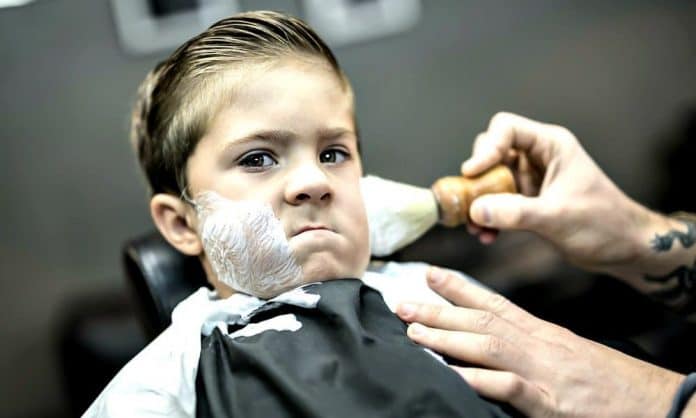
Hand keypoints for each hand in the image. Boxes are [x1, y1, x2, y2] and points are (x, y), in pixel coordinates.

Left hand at [397, 267, 686, 416]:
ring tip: (414, 333)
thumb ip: (528, 346)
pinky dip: (480, 380)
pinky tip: (454, 376)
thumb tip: (494, 340)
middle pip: (480, 321)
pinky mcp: (547, 401)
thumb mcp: (562, 354)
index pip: (492, 302)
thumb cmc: (603, 380)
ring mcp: (540, 371)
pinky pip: (509, 388)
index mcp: (539, 332)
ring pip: (488, 347)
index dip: (458, 288)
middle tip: (402, 303)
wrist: (647, 401)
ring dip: (448, 339)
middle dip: (438, 311)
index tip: (428, 274)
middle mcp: (535, 344)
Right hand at [461, 112, 674, 277]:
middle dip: (478, 178)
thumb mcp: (558, 217)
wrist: (623, 249)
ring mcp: (532, 179)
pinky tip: (487, 236)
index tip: (472, 173)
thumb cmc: (605, 224)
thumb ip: (516, 212)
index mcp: (551, 146)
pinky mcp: (528, 201)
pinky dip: (489, 217)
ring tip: (475, 226)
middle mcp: (538, 157)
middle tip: (470, 201)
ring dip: (479, 202)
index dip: (486, 148)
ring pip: (491, 179)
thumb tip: (477, 210)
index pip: (506, 129)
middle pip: (492, 152)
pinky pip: (497, 202)